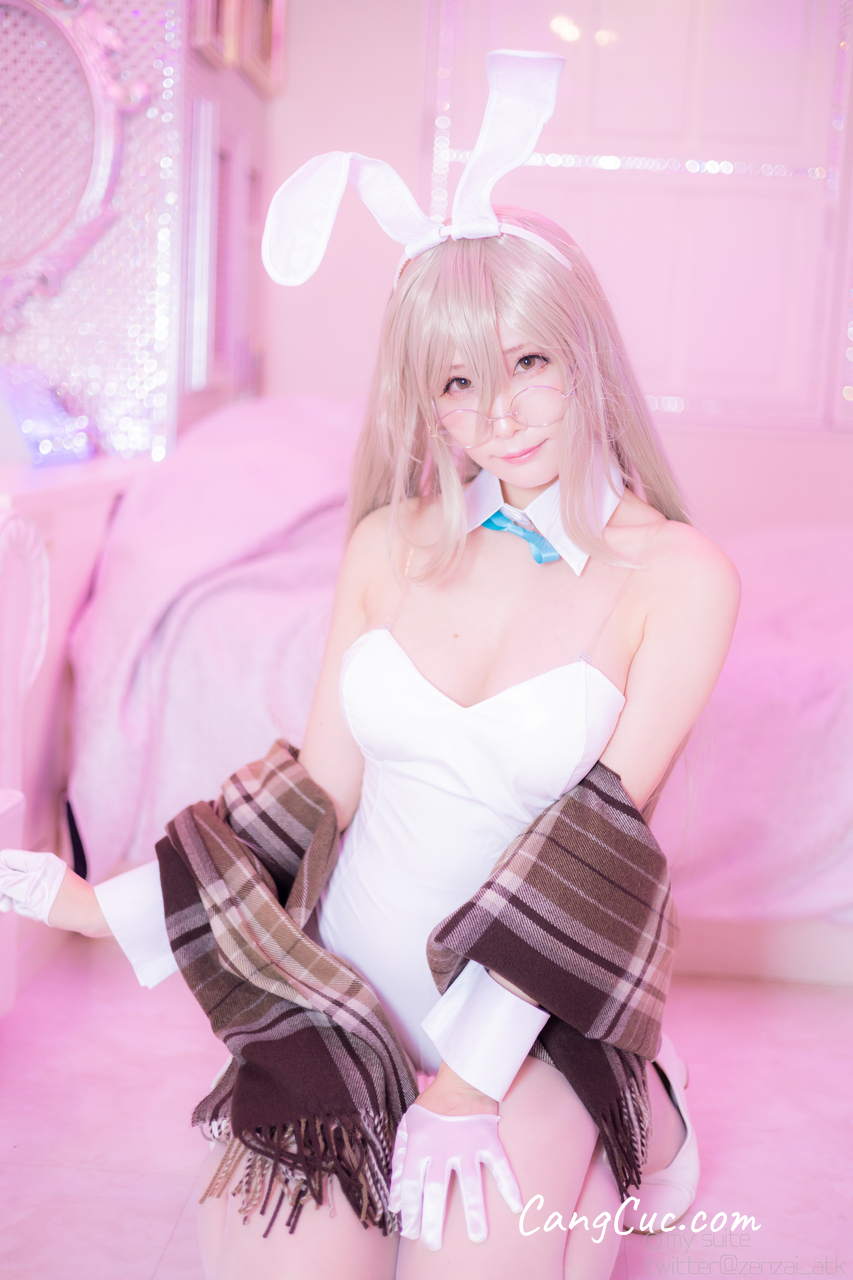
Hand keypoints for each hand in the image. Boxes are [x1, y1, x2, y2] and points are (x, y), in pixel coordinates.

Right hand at [0, 850, 66, 922]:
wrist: (95, 916)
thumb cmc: (66, 906)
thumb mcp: (31, 894)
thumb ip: (8, 882)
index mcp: (38, 861)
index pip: (5, 859)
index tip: (0, 895)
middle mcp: (43, 866)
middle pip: (11, 875)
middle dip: (7, 892)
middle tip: (6, 906)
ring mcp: (49, 878)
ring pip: (20, 890)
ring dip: (21, 903)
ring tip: (34, 911)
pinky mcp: (53, 890)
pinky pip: (32, 898)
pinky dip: (32, 907)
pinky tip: (42, 914)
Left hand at [388, 1102, 521, 1249]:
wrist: (461, 1080)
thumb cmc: (431, 1108)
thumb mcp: (407, 1128)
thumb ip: (399, 1163)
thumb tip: (394, 1203)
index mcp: (419, 1145)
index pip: (410, 1184)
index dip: (410, 1209)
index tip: (411, 1232)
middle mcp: (442, 1147)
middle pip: (436, 1188)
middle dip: (434, 1218)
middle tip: (434, 1243)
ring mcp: (467, 1144)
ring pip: (471, 1182)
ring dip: (475, 1210)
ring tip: (478, 1237)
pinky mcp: (488, 1139)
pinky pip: (500, 1165)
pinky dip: (509, 1184)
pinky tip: (516, 1206)